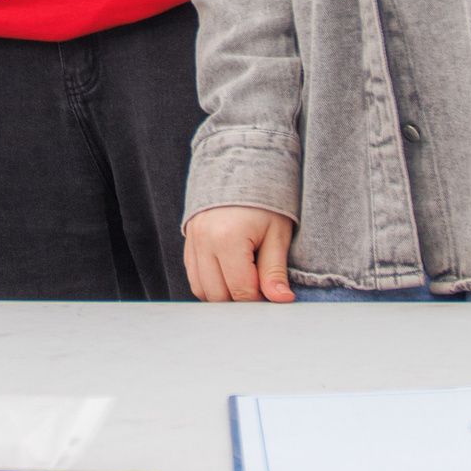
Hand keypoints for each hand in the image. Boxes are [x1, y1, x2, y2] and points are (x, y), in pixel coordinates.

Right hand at [183, 206, 297, 302]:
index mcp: (228, 239)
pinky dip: (211, 284)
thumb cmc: (265, 201)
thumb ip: (275, 271)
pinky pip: (194, 277)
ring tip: (246, 283)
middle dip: (240, 301)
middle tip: (261, 291)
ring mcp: (192, 242)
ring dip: (224, 295)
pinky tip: (230, 277)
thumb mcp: (277, 234)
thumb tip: (281, 300)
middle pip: (218, 295)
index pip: (241, 291)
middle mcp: (204, 242)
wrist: (242, 169)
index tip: (273, 296)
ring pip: (202, 290)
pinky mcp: (188, 242)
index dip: (260, 301)